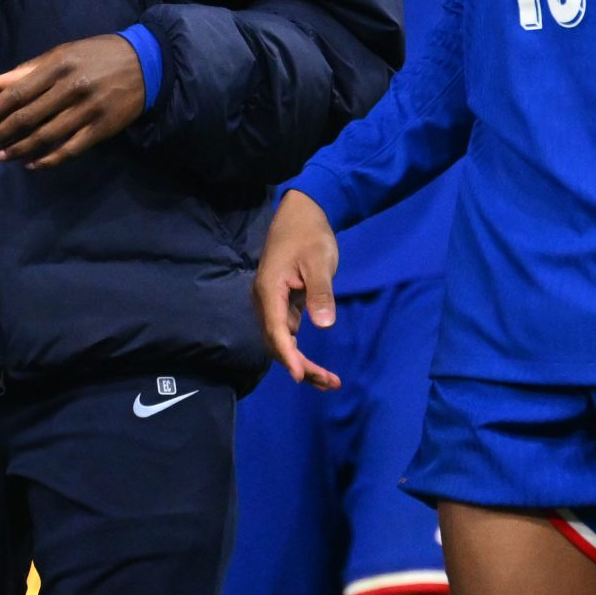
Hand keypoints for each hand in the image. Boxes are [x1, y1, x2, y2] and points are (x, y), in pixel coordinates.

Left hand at [0, 35, 143, 167]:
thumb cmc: (97, 56)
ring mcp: (88, 110)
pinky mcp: (102, 129)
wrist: (145, 63)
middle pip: (29, 117)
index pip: (18, 93)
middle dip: (3, 132)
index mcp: (58, 66)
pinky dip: (49, 160)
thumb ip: (28, 70)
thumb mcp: (63, 54)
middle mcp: (71, 88)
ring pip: (46, 136)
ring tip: (3, 156)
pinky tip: (33, 164)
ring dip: (21, 149)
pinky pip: (70, 150)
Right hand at [254, 190, 341, 389]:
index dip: (288, 356)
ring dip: (300, 361)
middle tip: (329, 383)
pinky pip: (286, 332)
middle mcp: (265, 300)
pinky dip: (299, 349)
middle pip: (276, 342)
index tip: (301, 376)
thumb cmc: (309, 234)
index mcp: (270, 290)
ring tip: (328, 381)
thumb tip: (323, 325)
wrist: (300, 212)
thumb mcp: (319, 261)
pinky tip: (315, 363)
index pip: (276, 330)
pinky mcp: (282, 301)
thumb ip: (320, 293)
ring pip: (281, 340)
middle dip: (299, 366)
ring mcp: (272, 302)